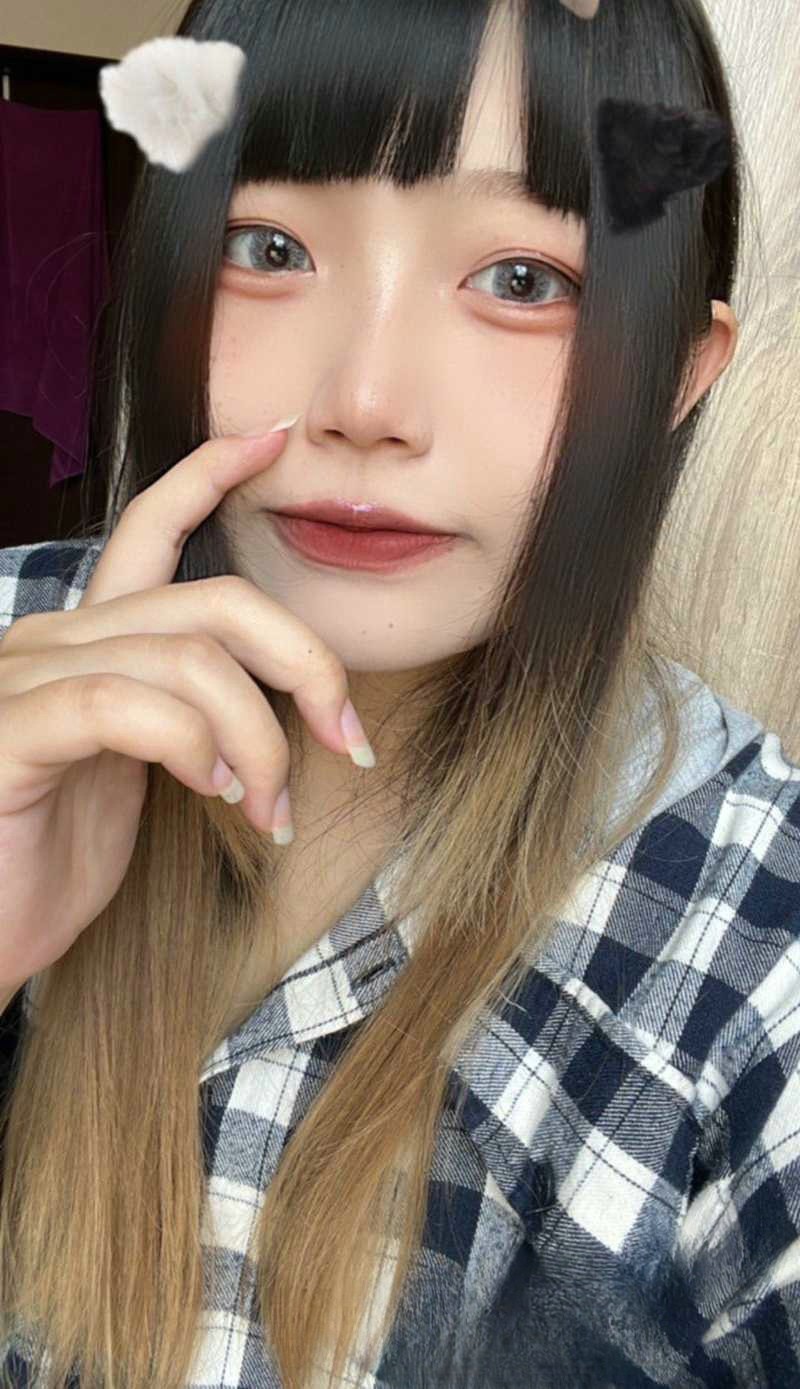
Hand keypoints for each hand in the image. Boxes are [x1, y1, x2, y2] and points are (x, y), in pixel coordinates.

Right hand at [0, 431, 365, 992]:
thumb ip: (184, 717)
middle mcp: (53, 640)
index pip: (148, 531)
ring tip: (266, 809)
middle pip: (212, 603)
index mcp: (87, 642)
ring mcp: (24, 680)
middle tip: (346, 740)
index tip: (274, 440)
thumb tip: (268, 706)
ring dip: (256, 739)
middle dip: (302, 664)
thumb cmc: (49, 864)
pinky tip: (211, 793)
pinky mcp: (10, 733)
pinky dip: (191, 747)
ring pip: (186, 660)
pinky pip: (124, 707)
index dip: (209, 476)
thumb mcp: (138, 778)